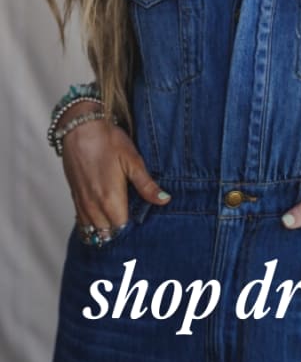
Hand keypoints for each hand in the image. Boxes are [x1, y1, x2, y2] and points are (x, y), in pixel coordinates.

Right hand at [60, 102, 170, 231]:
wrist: (80, 128)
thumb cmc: (108, 141)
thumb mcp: (133, 161)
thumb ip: (147, 185)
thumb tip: (165, 200)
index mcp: (110, 200)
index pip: (123, 229)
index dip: (134, 230)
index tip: (144, 227)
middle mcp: (93, 206)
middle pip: (108, 233)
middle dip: (120, 233)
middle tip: (134, 226)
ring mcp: (82, 203)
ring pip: (94, 230)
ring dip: (106, 230)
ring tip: (119, 224)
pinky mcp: (75, 196)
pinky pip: (82, 221)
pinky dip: (93, 223)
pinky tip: (103, 217)